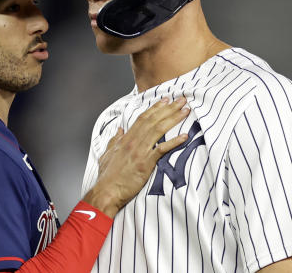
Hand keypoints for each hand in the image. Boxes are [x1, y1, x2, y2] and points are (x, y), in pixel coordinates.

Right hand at [83, 98, 189, 216]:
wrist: (107, 191)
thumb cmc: (107, 176)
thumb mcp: (106, 154)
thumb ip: (114, 141)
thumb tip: (119, 130)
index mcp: (125, 139)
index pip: (142, 118)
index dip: (155, 108)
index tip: (165, 100)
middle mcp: (133, 141)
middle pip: (153, 120)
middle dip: (168, 108)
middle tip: (181, 99)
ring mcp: (140, 151)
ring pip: (158, 130)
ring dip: (173, 118)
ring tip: (185, 111)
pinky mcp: (146, 163)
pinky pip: (162, 149)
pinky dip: (174, 142)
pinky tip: (184, 136)